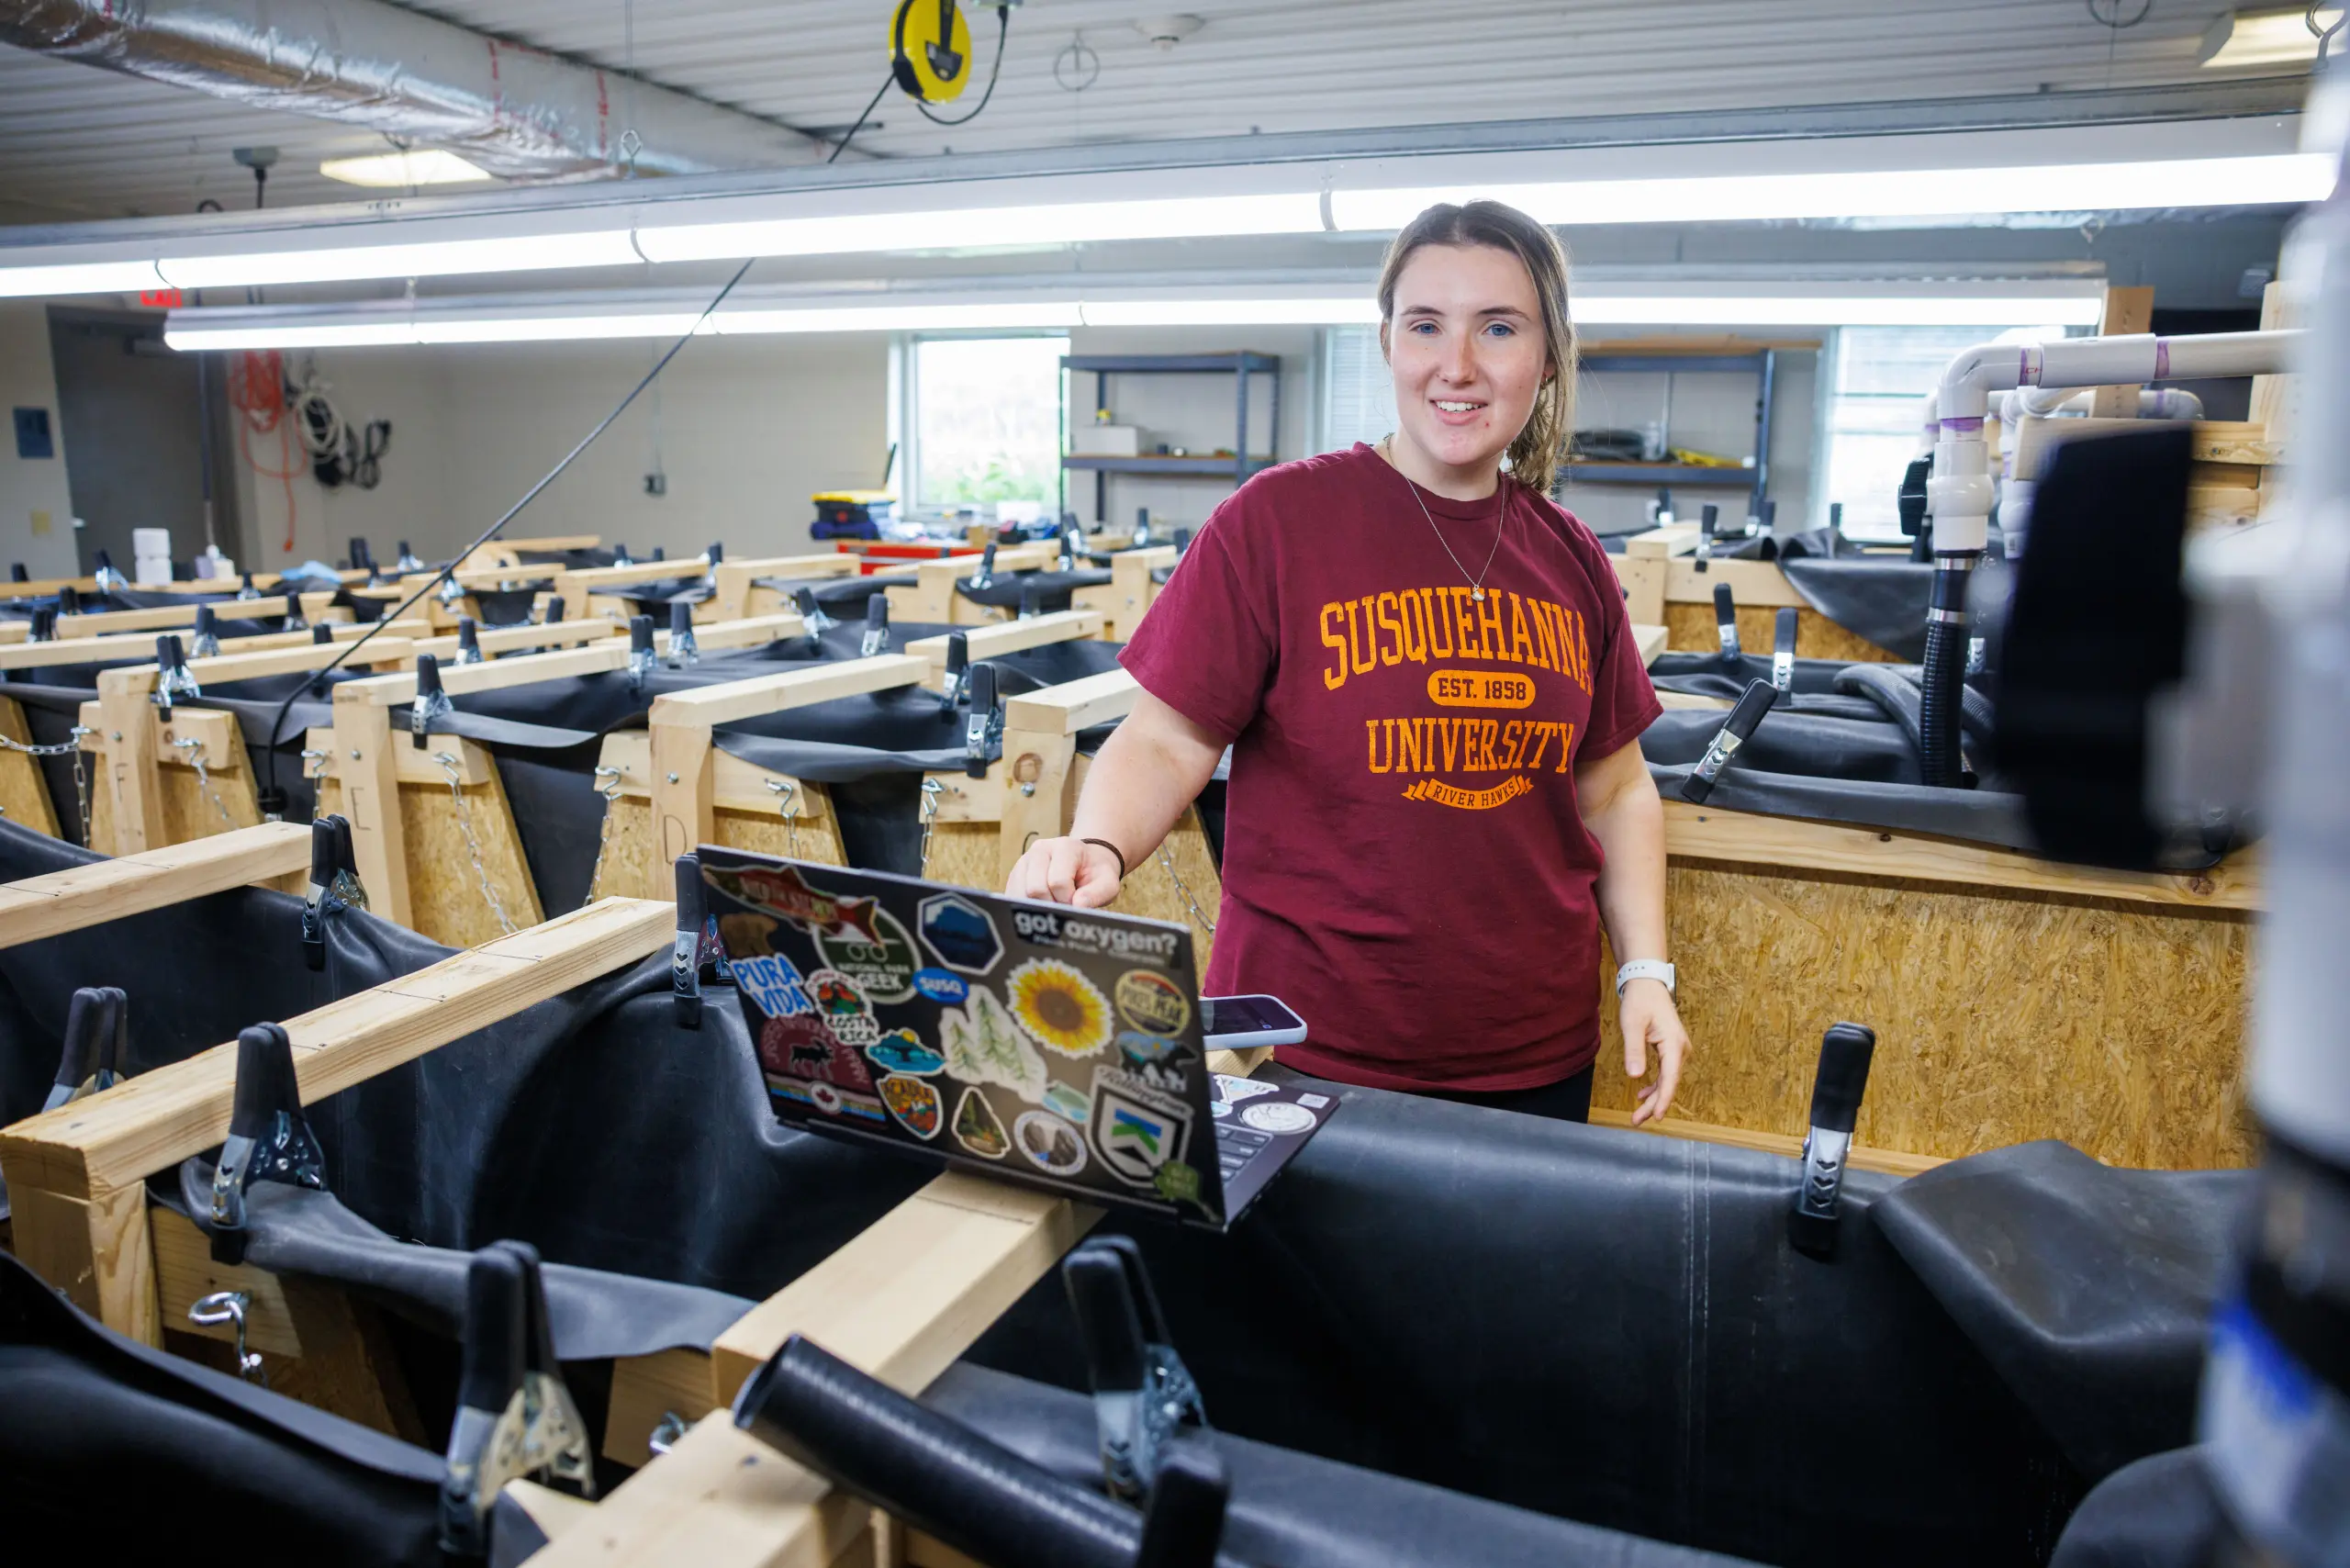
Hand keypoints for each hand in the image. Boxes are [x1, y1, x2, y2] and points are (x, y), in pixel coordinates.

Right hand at [1006, 836, 1122, 907]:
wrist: (1085, 862)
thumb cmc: (1096, 874)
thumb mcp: (1108, 882)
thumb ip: (1097, 894)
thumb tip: (1077, 906)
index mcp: (1065, 847)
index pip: (1057, 881)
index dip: (1067, 900)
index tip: (1077, 903)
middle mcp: (1040, 850)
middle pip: (1035, 889)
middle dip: (1051, 905)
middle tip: (1064, 906)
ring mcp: (1024, 861)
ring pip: (1020, 894)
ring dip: (1037, 908)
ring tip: (1054, 904)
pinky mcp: (1015, 874)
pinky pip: (1013, 897)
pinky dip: (1026, 907)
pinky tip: (1041, 906)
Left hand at [1619, 978, 1688, 1126]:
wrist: (1648, 984)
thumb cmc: (1640, 1001)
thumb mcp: (1632, 1024)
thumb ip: (1634, 1049)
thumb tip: (1635, 1076)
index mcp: (1674, 1044)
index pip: (1670, 1078)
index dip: (1663, 1099)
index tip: (1656, 1117)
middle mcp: (1680, 1049)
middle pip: (1669, 1083)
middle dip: (1654, 1104)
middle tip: (1637, 1121)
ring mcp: (1677, 1050)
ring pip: (1667, 1080)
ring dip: (1654, 1097)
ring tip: (1638, 1115)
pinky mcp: (1671, 1050)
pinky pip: (1666, 1073)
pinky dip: (1655, 1085)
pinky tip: (1642, 1094)